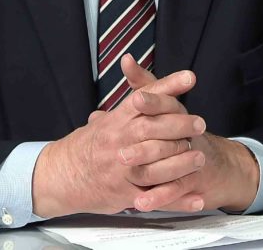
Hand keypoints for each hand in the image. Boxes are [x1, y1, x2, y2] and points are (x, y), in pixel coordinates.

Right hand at [31, 61, 207, 217]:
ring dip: (181, 163)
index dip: (168, 86)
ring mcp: (121, 168)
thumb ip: (128, 100)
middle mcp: (118, 141)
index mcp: (116, 120)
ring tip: (201, 159)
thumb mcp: (106, 119)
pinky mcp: (124, 193)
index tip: (189, 77)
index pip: (145, 97)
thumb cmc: (89, 146)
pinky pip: (155, 197)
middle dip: (179, 125)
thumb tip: (131, 62)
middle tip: (200, 124)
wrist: (61, 175)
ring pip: (155, 164)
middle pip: (152, 128)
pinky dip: (178, 200)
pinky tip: (197, 198)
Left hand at [117, 57, 260, 212]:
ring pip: (172, 163)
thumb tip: (126, 60)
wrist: (217, 166)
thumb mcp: (165, 105)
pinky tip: (141, 202)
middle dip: (144, 143)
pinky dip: (159, 197)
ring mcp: (192, 158)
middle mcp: (188, 133)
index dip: (153, 101)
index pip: (168, 103)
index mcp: (178, 113)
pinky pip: (177, 190)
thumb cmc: (184, 132)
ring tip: (128, 175)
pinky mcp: (195, 182)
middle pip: (169, 134)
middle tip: (121, 151)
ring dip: (149, 170)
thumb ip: (145, 83)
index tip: (136, 100)